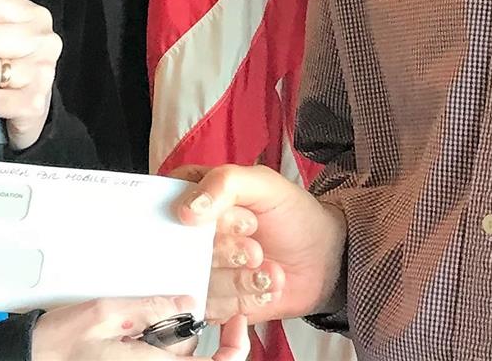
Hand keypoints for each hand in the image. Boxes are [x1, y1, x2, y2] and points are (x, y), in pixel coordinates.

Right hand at [30, 296, 248, 360]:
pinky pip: (155, 359)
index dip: (236, 345)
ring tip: (128, 324)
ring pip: (173, 358)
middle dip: (183, 333)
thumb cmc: (60, 343)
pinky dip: (152, 345)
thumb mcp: (107, 313)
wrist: (31, 357)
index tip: (237, 320)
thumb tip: (186, 302)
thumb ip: (151, 308)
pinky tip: (127, 334)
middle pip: (191, 358)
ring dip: (163, 339)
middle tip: (157, 310)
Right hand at [175, 165, 345, 323]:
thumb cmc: (293, 215)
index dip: (202, 220)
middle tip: (256, 248)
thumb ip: (224, 184)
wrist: (322, 259)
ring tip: (266, 268)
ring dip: (239, 279)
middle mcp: (189, 233)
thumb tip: (186, 210)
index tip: (243, 221)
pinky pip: (212, 307)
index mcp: (192, 194)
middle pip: (181, 250)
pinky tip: (265, 285)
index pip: (169, 207)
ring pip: (196, 282)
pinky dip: (244, 298)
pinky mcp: (212, 300)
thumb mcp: (264, 185)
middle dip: (227, 251)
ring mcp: (199, 269)